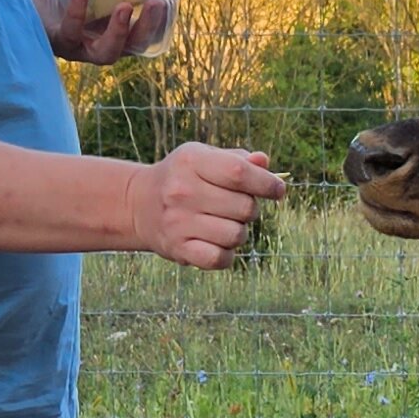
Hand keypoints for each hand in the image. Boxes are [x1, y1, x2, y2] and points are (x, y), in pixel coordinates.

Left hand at [30, 0, 176, 66]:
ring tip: (126, 6)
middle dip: (146, 28)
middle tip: (156, 3)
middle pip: (129, 50)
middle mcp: (93, 47)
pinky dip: (77, 13)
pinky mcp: (52, 40)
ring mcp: (74, 49)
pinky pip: (69, 33)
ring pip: (104, 54)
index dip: (158, 23)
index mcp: (106, 34)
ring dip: (119, 32)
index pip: (140, 37)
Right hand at [125, 143, 286, 269]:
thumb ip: (238, 160)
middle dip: (251, 208)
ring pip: (237, 235)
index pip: (240, 173)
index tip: (278, 190)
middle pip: (245, 208)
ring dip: (239, 232)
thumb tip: (264, 164)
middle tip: (238, 206)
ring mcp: (179, 222)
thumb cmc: (185, 178)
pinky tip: (219, 242)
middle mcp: (182, 191)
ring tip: (224, 223)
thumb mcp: (206, 159)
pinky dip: (227, 254)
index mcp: (192, 161)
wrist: (139, 204)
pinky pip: (220, 259)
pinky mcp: (178, 249)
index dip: (267, 184)